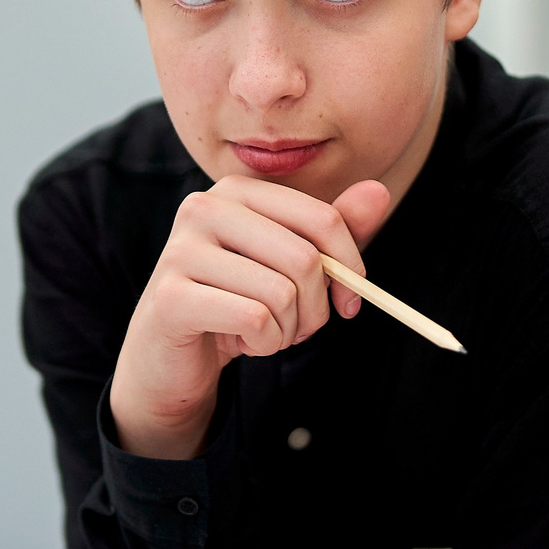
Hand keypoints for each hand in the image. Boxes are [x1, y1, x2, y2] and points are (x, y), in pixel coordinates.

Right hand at [108, 175, 392, 457]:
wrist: (171, 358)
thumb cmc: (235, 303)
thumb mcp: (290, 266)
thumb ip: (332, 231)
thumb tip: (378, 192)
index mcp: (236, 191)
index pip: (323, 219)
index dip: (350, 267)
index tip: (348, 301)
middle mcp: (203, 208)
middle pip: (305, 258)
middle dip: (316, 307)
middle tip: (298, 326)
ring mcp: (181, 250)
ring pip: (281, 294)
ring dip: (287, 330)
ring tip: (262, 332)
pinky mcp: (172, 298)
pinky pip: (255, 320)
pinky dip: (263, 343)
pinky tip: (240, 342)